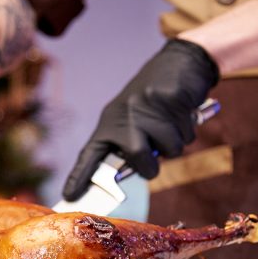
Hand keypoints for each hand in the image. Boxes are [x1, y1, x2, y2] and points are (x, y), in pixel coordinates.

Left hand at [62, 38, 219, 200]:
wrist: (179, 63)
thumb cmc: (154, 100)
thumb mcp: (134, 120)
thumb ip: (132, 145)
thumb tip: (135, 172)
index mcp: (111, 121)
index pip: (91, 152)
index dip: (80, 175)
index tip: (69, 195)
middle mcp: (125, 113)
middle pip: (137, 155)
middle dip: (151, 166)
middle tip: (154, 159)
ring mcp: (147, 105)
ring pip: (169, 148)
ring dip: (176, 143)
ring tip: (172, 124)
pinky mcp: (171, 99)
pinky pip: (185, 133)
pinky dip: (188, 129)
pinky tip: (183, 113)